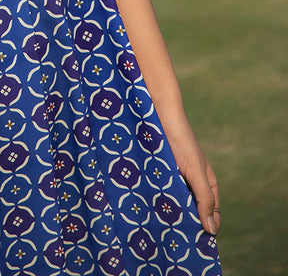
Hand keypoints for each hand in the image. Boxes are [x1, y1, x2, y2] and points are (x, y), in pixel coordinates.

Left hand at [160, 110, 220, 235]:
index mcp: (207, 184)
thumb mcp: (196, 171)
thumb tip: (212, 230)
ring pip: (175, 205)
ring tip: (161, 229)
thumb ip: (204, 199)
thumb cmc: (182, 141)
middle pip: (192, 212)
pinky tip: (150, 213)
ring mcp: (175, 180)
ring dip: (170, 215)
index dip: (206, 230)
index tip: (196, 246)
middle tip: (176, 240)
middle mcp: (192, 184)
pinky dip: (157, 202)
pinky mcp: (159, 175)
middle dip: (185, 224)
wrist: (157, 114)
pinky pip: (160, 194)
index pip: (211, 215)